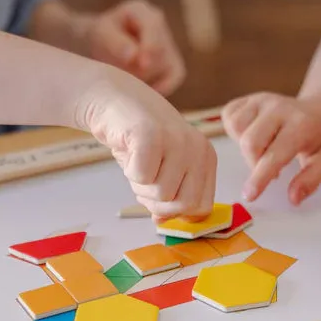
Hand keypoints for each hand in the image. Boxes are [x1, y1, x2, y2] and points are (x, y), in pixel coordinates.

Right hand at [74, 66, 215, 221]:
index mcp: (207, 159)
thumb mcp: (163, 172)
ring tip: (136, 162)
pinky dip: (129, 172)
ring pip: (161, 194)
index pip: (202, 208)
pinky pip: (142, 177)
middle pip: (184, 206)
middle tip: (145, 181)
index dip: (177, 211)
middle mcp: (199, 149)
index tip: (160, 196)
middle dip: (158, 204)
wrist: (114, 99)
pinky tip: (129, 152)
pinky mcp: (152, 135)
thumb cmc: (140, 141)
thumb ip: (170, 198)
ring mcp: (178, 141)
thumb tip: (163, 221)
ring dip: (140, 187)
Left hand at [86, 0, 184, 95]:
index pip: (153, 27)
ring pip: (168, 66)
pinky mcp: (174, 64)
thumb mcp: (101, 36)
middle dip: (142, 68)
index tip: (142, 65)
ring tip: (128, 79)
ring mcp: (170, 45)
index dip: (150, 46)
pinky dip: (163, 86)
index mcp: (141, 11)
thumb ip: (115, 43)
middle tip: (121, 75)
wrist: (105, 48)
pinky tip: (148, 89)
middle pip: (161, 51)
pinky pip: (175, 77)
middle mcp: (160, 26)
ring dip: (148, 77)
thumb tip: (134, 56)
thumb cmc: (101, 38)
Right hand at [223, 93, 320, 204]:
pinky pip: (230, 116)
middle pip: (250, 142)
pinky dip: (236, 132)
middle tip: (271, 170)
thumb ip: (310, 181)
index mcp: (301, 126)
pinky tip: (255, 137)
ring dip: (245, 148)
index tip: (249, 195)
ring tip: (263, 151)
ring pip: (236, 127)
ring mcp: (262, 100)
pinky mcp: (249, 98)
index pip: (274, 155)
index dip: (260, 177)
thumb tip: (293, 199)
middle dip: (254, 164)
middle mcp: (279, 108)